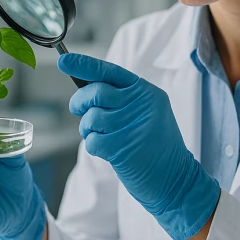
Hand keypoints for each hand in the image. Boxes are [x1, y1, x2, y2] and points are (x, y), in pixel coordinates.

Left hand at [58, 54, 219, 239]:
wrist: (176, 179)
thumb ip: (123, 98)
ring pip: (91, 117)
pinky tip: (108, 150)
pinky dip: (93, 145)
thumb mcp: (149, 113)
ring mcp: (132, 126)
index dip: (84, 64)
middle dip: (80, 101)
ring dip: (87, 127)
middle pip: (96, 92)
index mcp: (148, 93)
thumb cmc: (155, 145)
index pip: (110, 71)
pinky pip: (91, 140)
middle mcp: (141, 105)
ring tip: (101, 135)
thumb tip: (86, 89)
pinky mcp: (122, 148)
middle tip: (78, 108)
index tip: (63, 60)